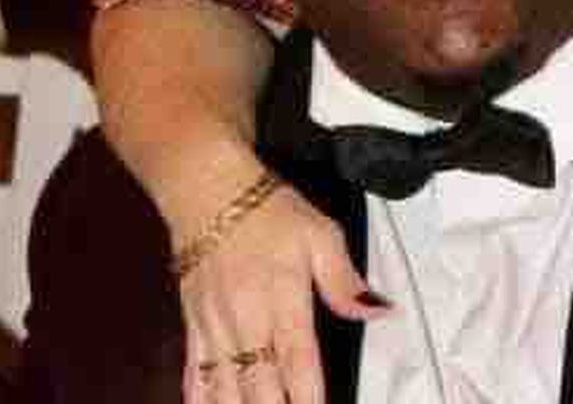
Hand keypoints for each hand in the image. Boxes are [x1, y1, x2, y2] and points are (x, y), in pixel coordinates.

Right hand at [180, 185, 388, 403]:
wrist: (208, 190)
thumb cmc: (270, 212)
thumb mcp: (321, 235)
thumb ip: (346, 281)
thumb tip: (379, 310)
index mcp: (283, 300)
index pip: (299, 362)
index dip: (308, 397)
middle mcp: (246, 321)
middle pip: (258, 388)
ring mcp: (215, 328)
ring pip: (223, 390)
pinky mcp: (192, 327)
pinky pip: (194, 375)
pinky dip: (202, 401)